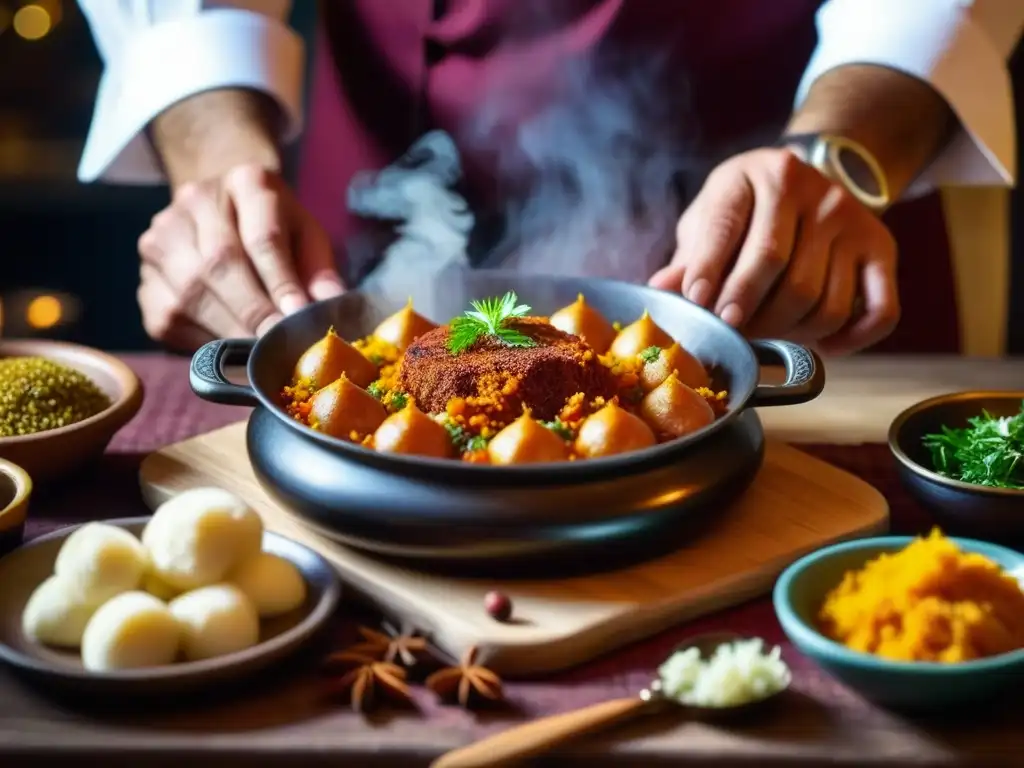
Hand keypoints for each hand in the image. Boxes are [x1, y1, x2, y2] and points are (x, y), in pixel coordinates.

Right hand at [137, 164, 344, 350]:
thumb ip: (319, 272)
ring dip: (227, 331)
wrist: (224, 211)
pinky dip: (200, 342)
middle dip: (254, 312)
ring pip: (189, 294)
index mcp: (246, 182)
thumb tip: (329, 308)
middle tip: (278, 347)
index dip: (281, 282)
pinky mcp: (146, 278)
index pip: (263, 237)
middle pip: (220, 264)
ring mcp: (161, 237)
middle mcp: (194, 202)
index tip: (297, 318)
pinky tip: (227, 352)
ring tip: (258, 357)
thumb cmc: (277, 230)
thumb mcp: (306, 237)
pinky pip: (167, 319)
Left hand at [649, 148, 898, 354]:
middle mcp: (814, 192)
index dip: (708, 272)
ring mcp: (853, 220)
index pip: (729, 230)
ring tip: (764, 334)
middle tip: (728, 331)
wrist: (811, 179)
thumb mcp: (711, 217)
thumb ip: (690, 256)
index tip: (697, 304)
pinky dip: (850, 341)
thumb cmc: (746, 210)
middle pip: (777, 271)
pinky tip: (822, 347)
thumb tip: (661, 291)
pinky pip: (878, 311)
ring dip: (787, 333)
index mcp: (761, 174)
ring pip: (821, 302)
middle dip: (745, 313)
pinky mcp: (883, 248)